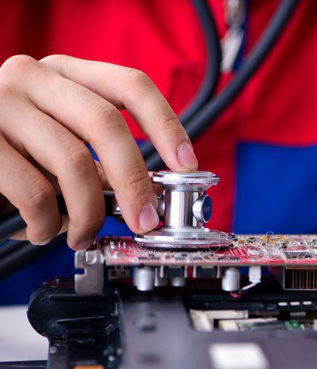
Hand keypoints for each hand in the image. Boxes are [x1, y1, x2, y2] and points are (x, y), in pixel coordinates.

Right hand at [0, 54, 197, 248]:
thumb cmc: (12, 158)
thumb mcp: (60, 146)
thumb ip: (101, 160)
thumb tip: (149, 196)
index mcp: (65, 75)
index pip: (130, 84)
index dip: (167, 125)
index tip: (188, 164)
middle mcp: (33, 78)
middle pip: (106, 124)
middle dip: (135, 182)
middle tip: (146, 221)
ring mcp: (0, 104)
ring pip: (74, 162)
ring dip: (90, 213)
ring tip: (84, 236)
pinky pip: (33, 191)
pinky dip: (49, 223)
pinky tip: (44, 230)